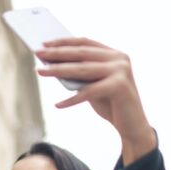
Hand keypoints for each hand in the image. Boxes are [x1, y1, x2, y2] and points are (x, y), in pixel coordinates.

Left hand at [36, 38, 156, 164]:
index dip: (64, 42)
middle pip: (82, 53)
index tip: (44, 44)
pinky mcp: (120, 86)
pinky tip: (58, 104)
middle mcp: (119, 58)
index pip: (85, 42)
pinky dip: (72, 99)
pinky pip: (89, 92)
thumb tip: (52, 65)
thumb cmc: (111, 105)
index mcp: (114, 54)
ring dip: (58, 70)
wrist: (133, 126)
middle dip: (57, 53)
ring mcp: (121, 71)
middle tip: (37, 53)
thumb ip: (79, 74)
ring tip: (40, 71)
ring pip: (83, 69)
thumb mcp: (93, 86)